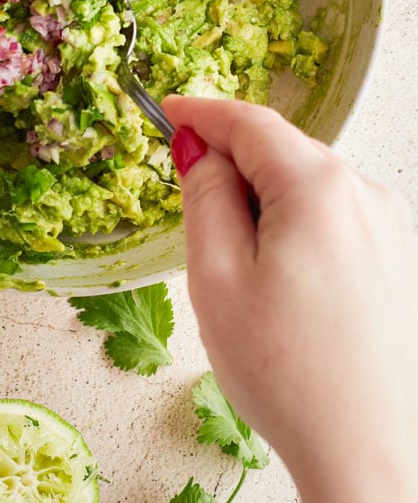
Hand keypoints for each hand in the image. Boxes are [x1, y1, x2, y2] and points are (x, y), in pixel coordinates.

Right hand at [163, 95, 417, 502]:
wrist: (363, 450)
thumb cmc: (285, 372)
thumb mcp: (217, 276)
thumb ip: (204, 195)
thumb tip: (198, 147)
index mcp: (319, 188)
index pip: (251, 122)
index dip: (201, 112)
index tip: (167, 112)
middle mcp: (365, 193)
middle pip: (282, 149)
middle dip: (234, 162)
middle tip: (192, 201)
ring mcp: (389, 224)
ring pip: (309, 182)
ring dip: (267, 196)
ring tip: (241, 262)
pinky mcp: (397, 254)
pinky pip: (335, 212)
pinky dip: (299, 220)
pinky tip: (282, 274)